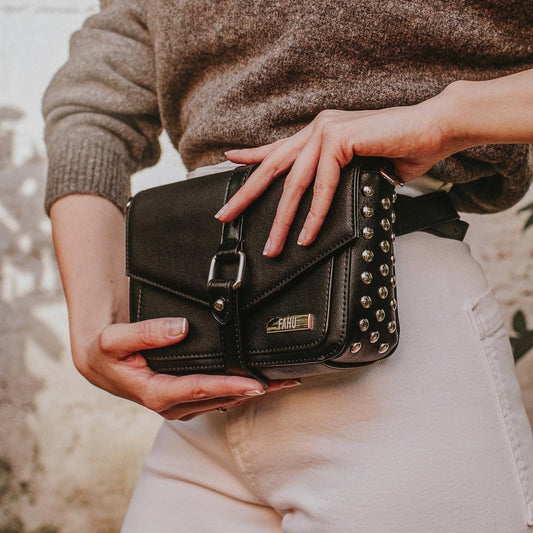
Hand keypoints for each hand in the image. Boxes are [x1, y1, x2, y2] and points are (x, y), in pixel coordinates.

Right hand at [73, 316, 298, 420]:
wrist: (99, 362)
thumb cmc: (106, 351)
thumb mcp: (115, 339)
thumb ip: (146, 332)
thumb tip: (181, 327)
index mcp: (155, 392)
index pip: (201, 389)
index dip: (230, 386)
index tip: (257, 383)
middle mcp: (171, 403)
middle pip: (220, 398)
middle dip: (254, 391)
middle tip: (286, 381)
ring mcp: (179, 404)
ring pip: (222, 400)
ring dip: (251, 392)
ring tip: (282, 382)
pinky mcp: (183, 399)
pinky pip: (215, 397)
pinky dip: (238, 391)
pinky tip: (256, 383)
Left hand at [216, 98, 465, 256]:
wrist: (434, 130)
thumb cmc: (401, 150)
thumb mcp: (359, 167)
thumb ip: (337, 178)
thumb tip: (323, 202)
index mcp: (320, 133)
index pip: (279, 149)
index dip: (253, 156)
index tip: (230, 161)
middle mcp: (317, 129)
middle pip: (273, 166)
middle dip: (247, 194)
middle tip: (225, 215)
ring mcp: (326, 131)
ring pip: (294, 182)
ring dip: (281, 219)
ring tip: (272, 246)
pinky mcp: (339, 138)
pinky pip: (322, 185)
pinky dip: (314, 214)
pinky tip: (305, 235)